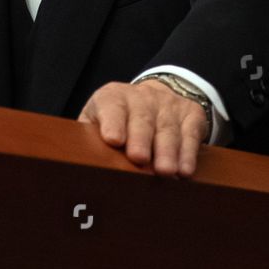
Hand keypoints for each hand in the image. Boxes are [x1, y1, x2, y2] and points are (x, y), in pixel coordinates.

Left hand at [78, 79, 207, 177]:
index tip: (113, 140)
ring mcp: (168, 105)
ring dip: (167, 152)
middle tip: (138, 158)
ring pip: (167, 129)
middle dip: (141, 138)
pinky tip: (185, 170)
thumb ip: (88, 138)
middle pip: (142, 118)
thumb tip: (78, 162)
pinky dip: (188, 153)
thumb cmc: (118, 121)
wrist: (155, 99)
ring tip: (165, 171)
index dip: (112, 122)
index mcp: (112, 97)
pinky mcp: (190, 114)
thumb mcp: (97, 121)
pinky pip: (190, 134)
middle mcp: (141, 97)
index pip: (111, 106)